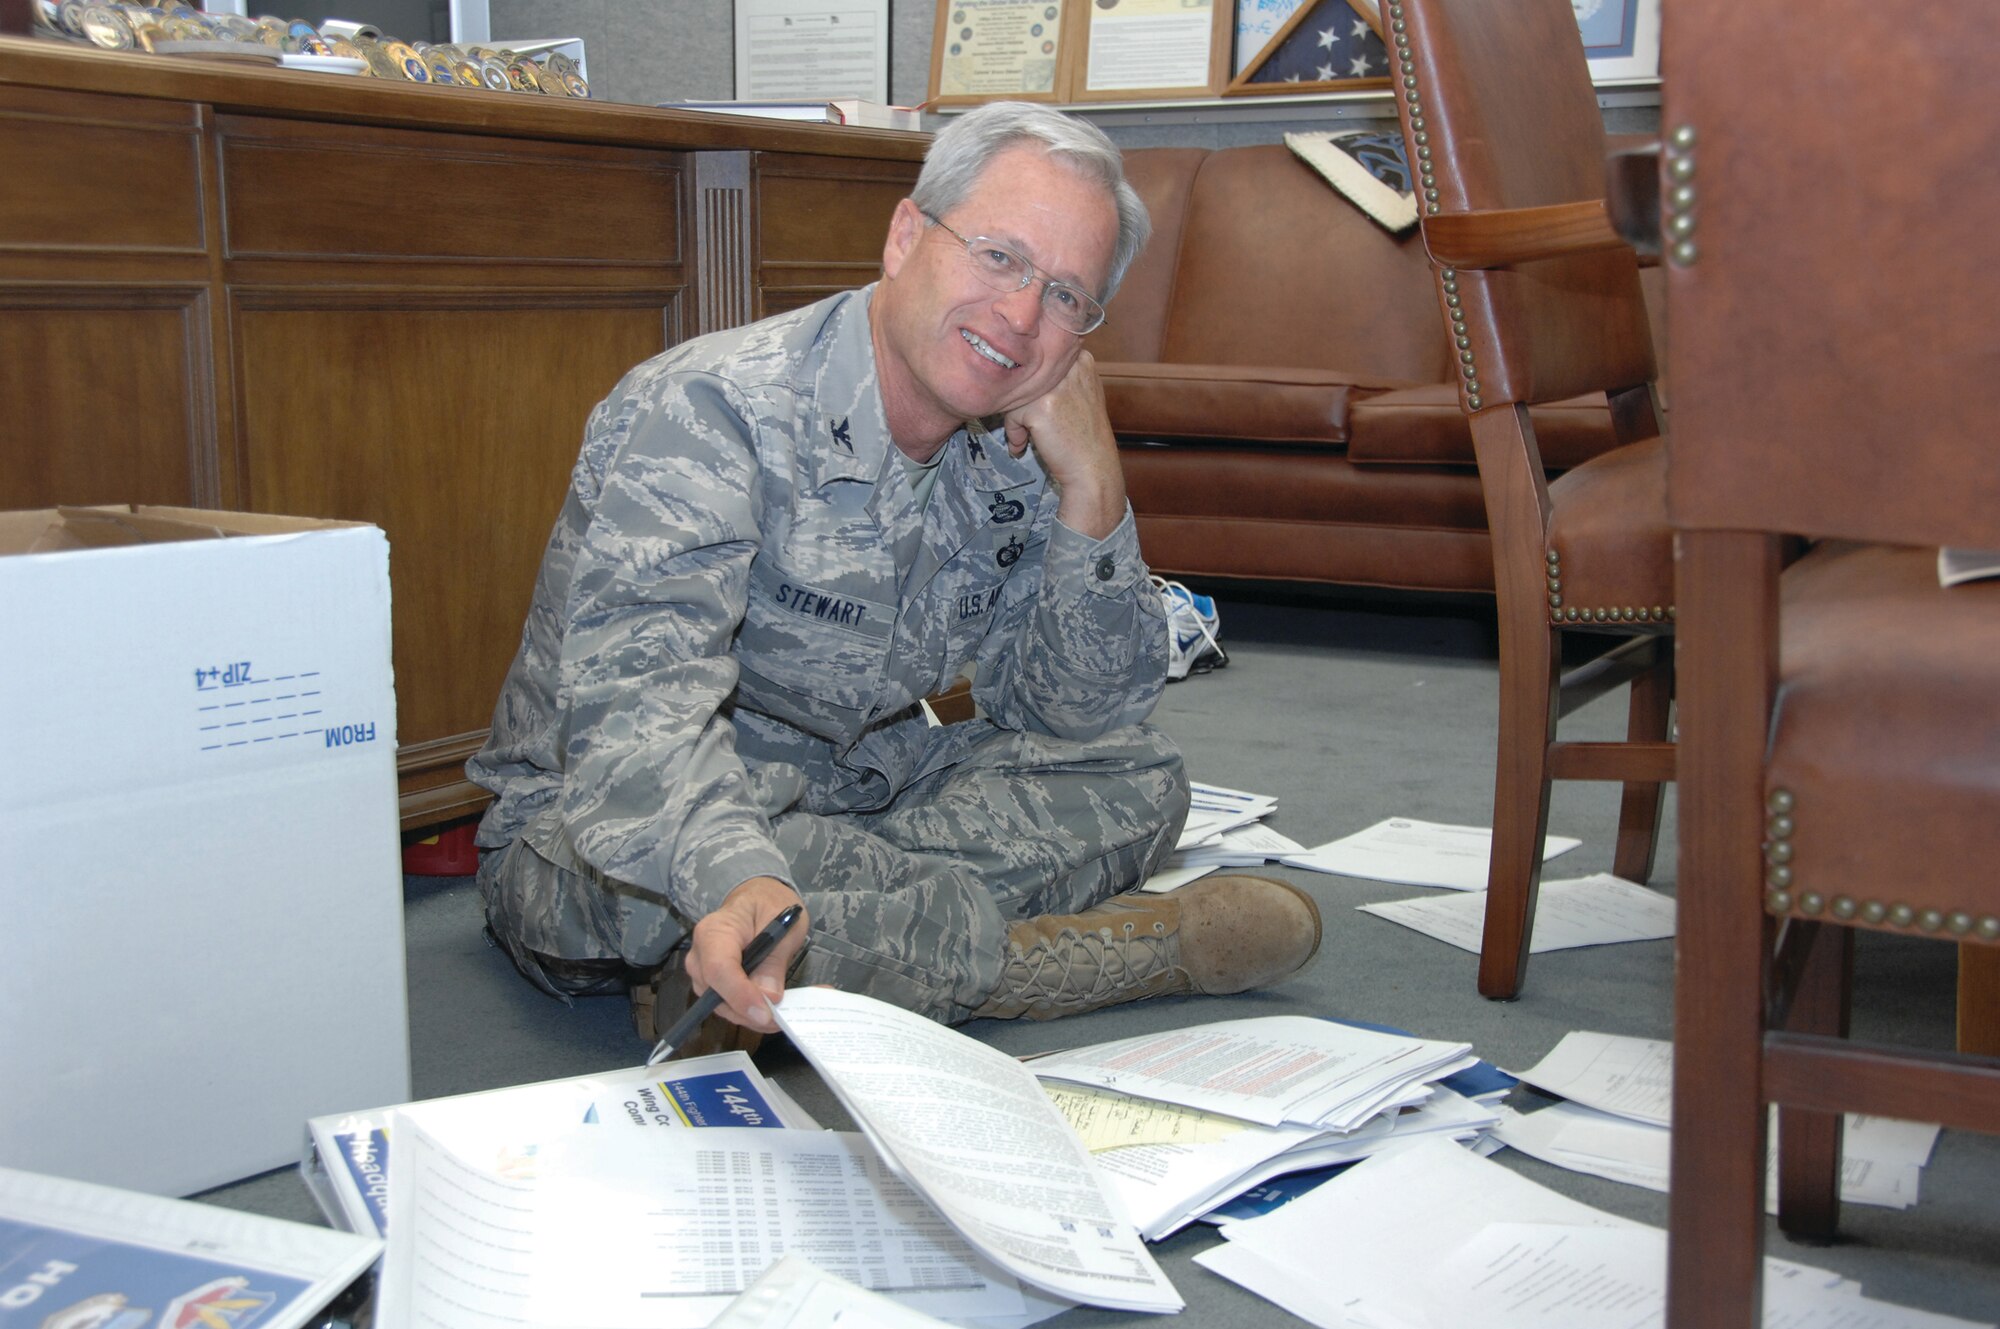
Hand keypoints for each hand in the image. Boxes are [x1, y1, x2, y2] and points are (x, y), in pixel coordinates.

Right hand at [682, 876, 808, 1032]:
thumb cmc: (768, 905)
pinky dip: (756, 1011)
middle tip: (787, 1019)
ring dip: (757, 1016)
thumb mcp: (782, 925)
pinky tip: (779, 1007)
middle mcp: (700, 957)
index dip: (740, 995)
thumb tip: (770, 996)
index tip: (765, 1012)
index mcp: (714, 932)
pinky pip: (731, 1007)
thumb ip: (774, 959)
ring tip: (791, 1012)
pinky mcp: (713, 988)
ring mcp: (703, 975)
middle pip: (717, 997)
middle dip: (752, 1013)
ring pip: (725, 1008)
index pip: (718, 969)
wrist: (755, 900)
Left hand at [1000, 349, 1125, 538]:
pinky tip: (1024, 444)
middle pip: (1028, 374)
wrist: (1092, 466)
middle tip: (1032, 423)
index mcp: (1081, 357)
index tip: (1040, 405)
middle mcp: (1069, 365)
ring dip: (1017, 416)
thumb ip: (1060, 374)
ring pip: (1018, 391)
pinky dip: (1014, 431)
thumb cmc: (1085, 433)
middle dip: (1024, 399)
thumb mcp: (1083, 390)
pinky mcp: (1041, 405)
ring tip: (1028, 435)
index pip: (1040, 359)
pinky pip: (1012, 413)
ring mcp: (1055, 384)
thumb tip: (1024, 368)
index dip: (1034, 384)